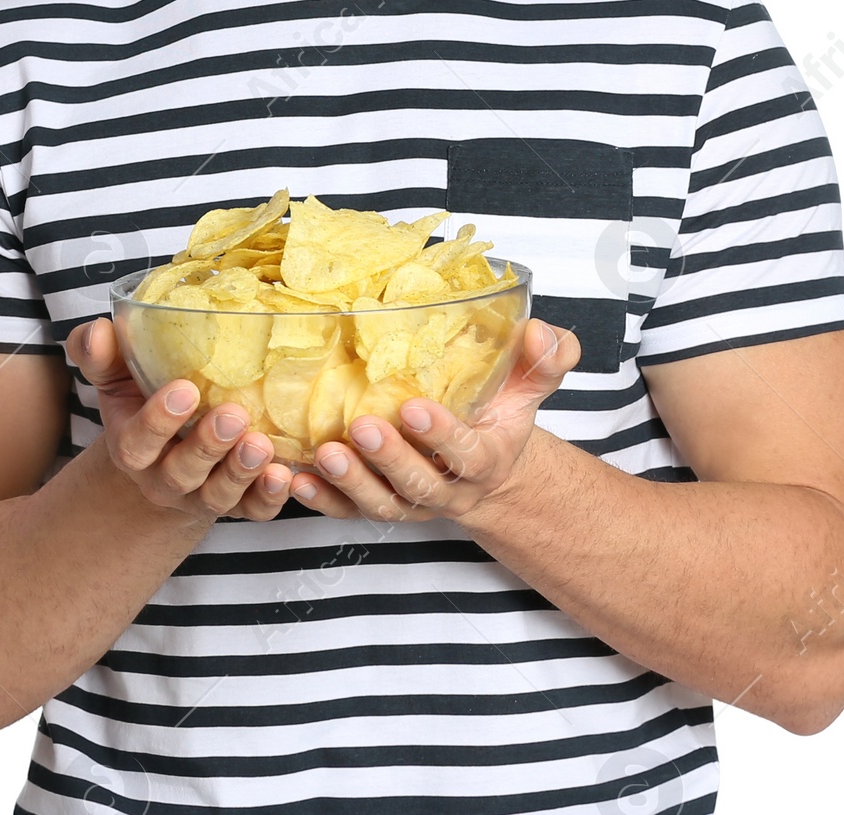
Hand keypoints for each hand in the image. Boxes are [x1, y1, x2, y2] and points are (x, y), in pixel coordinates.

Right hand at [66, 316, 294, 522]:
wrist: (166, 457)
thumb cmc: (143, 403)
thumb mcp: (118, 378)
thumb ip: (102, 356)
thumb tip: (96, 330)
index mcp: (132, 447)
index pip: (137, 442)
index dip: (158, 420)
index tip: (185, 389)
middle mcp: (164, 479)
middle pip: (181, 473)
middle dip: (207, 446)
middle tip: (233, 415)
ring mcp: (201, 496)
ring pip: (218, 496)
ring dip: (241, 473)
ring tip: (262, 445)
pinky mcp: (237, 506)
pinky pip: (253, 511)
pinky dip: (269, 498)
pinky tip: (285, 475)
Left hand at [289, 319, 581, 521]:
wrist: (490, 471)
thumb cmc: (501, 417)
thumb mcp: (530, 386)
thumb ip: (545, 358)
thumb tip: (537, 330)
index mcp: (484, 459)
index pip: (466, 455)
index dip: (442, 435)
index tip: (414, 407)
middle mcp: (447, 489)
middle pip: (417, 484)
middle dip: (389, 457)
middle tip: (361, 426)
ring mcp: (410, 502)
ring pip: (380, 503)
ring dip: (351, 482)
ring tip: (324, 453)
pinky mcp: (379, 505)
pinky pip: (348, 512)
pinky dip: (322, 501)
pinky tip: (297, 479)